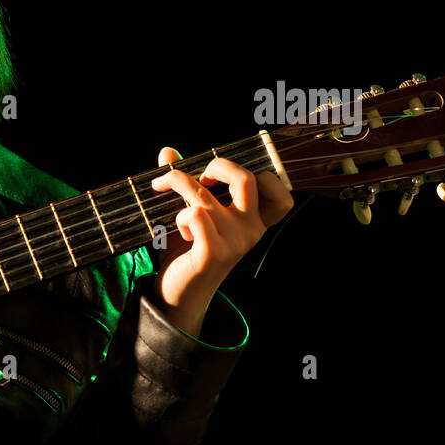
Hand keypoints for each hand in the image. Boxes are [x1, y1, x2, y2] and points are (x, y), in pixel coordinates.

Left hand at [148, 147, 293, 336]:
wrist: (177, 294)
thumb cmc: (186, 252)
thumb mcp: (191, 214)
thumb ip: (185, 182)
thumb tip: (167, 150)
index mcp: (255, 222)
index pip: (281, 194)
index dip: (262, 176)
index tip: (228, 177)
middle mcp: (251, 231)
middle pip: (247, 178)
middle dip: (217, 165)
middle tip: (196, 175)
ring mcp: (234, 242)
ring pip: (203, 195)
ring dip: (177, 187)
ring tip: (163, 195)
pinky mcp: (213, 252)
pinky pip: (192, 215)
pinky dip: (178, 217)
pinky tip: (179, 233)